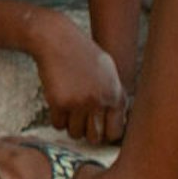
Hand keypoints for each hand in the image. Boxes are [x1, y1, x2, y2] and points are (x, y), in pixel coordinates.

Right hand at [31, 26, 128, 142]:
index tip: (98, 129)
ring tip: (70, 111)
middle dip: (87, 134)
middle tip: (82, 123)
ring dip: (71, 126)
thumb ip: (115, 95)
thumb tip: (120, 121)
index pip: (115, 132)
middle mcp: (99, 101)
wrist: (58, 41)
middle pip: (94, 137)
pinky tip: (59, 105)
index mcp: (115, 94)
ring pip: (74, 133)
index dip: (105, 134)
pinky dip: (57, 119)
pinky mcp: (59, 102)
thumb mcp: (108, 71)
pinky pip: (58, 125)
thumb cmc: (82, 54)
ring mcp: (79, 102)